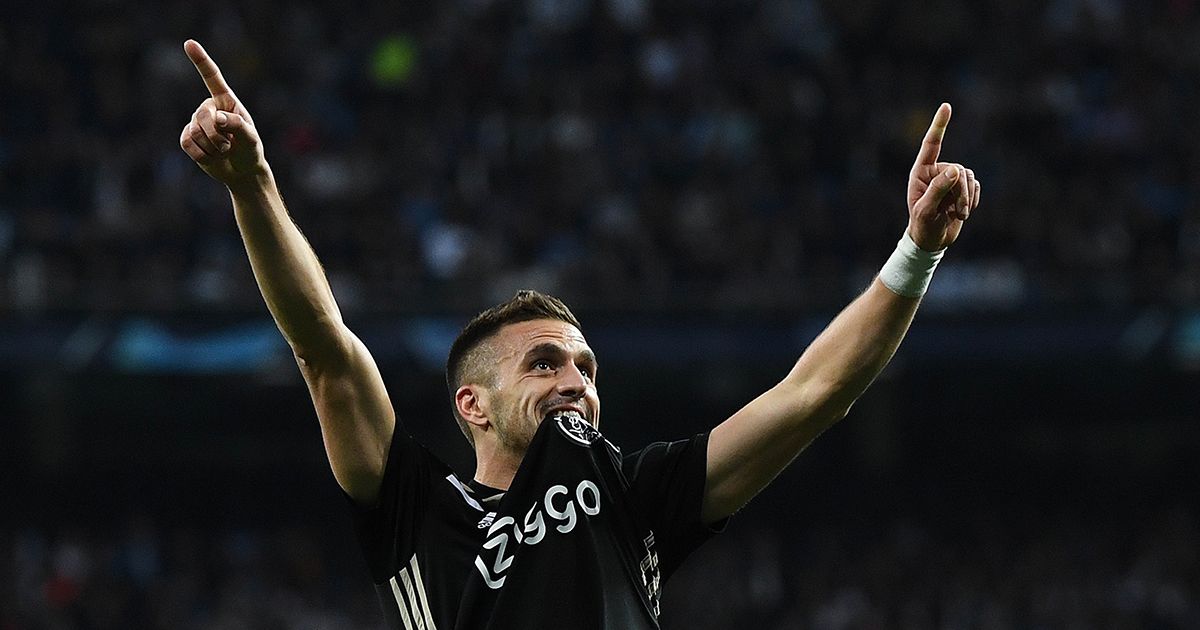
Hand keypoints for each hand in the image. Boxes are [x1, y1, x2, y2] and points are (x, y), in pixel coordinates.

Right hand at [178, 40, 266, 187]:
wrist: (241, 172)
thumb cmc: (250, 151)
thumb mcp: (251, 139)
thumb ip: (237, 126)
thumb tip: (216, 118)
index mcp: (226, 101)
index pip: (212, 78)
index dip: (201, 60)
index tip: (189, 43)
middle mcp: (209, 108)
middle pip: (202, 115)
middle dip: (216, 136)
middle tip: (229, 146)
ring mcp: (196, 123)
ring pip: (195, 132)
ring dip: (213, 148)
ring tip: (223, 151)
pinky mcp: (188, 138)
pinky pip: (188, 144)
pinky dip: (203, 155)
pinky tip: (213, 157)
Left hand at [905, 103, 980, 250]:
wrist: (933, 240)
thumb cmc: (923, 224)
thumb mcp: (926, 209)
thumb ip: (938, 189)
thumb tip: (955, 169)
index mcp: (921, 171)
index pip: (931, 144)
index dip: (939, 125)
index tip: (946, 106)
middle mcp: (937, 171)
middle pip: (958, 170)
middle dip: (960, 192)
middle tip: (957, 212)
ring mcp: (951, 178)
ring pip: (969, 178)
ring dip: (967, 199)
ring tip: (959, 214)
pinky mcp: (963, 187)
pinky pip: (976, 186)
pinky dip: (973, 200)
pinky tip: (963, 212)